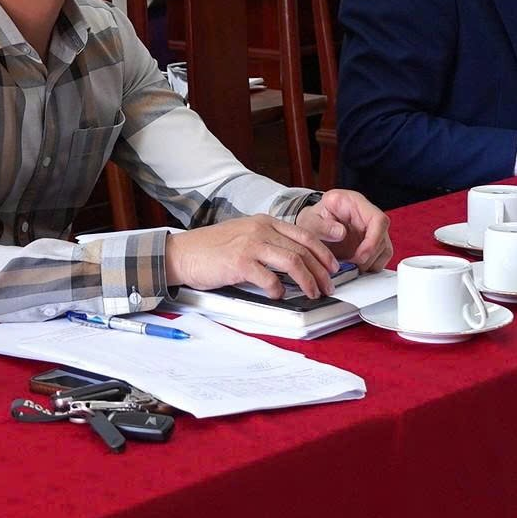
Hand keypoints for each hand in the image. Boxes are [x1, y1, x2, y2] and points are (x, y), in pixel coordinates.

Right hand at [165, 215, 337, 297]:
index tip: (333, 266)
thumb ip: (267, 242)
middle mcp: (260, 229)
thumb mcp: (244, 234)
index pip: (304, 235)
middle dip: (321, 271)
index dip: (324, 252)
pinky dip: (278, 290)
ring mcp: (250, 244)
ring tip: (312, 293)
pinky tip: (278, 295)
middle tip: (328, 285)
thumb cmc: (211, 248)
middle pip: (303, 250)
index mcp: (264, 221)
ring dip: (307, 281)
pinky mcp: (240, 263)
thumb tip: (294, 260)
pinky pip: (269, 278)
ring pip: (293, 262)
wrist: (183, 253)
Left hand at [291, 189, 391, 269]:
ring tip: (350, 265)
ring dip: (369, 263)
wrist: (312, 226)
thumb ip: (322, 227)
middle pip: (383, 237)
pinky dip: (369, 266)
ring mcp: (371, 229)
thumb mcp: (310, 222)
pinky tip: (355, 266)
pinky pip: (380, 258)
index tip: (360, 256)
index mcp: (352, 202)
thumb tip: (341, 233)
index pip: (377, 219)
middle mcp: (366, 214)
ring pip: (384, 250)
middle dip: (368, 256)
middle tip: (350, 264)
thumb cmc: (312, 220)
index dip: (374, 240)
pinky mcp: (372, 242)